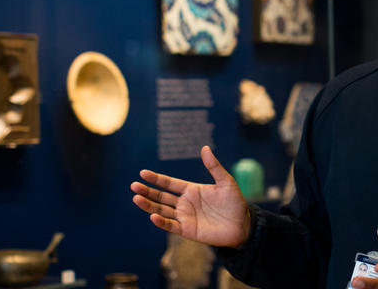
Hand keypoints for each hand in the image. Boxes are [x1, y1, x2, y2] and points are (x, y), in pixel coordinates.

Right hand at [130, 146, 250, 248]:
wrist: (243, 225)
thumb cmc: (235, 203)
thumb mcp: (226, 182)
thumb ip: (214, 166)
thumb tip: (205, 148)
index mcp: (191, 190)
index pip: (169, 183)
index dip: (156, 179)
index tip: (143, 173)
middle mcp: (185, 203)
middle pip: (161, 196)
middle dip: (147, 191)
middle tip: (133, 186)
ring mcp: (185, 217)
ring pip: (162, 210)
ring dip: (149, 205)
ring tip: (136, 198)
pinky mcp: (188, 230)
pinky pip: (171, 225)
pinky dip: (161, 222)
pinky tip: (152, 216)